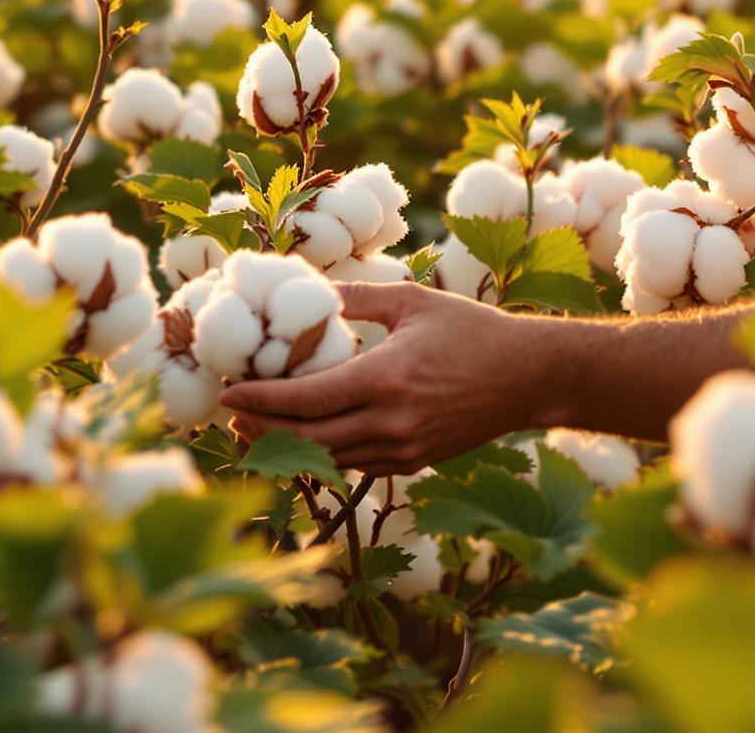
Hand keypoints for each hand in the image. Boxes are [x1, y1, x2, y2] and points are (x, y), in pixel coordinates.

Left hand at [218, 281, 545, 475]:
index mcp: (385, 379)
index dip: (260, 399)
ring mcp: (403, 449)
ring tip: (255, 428)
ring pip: (328, 459)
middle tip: (231, 415)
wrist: (527, 379)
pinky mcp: (413, 463)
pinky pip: (355, 464)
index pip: (305, 400)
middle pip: (306, 439)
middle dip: (262, 429)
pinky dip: (323, 453)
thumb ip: (356, 297)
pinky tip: (304, 437)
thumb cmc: (472, 331)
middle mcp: (390, 423)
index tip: (228, 392)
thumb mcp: (412, 302)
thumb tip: (308, 289)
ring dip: (287, 446)